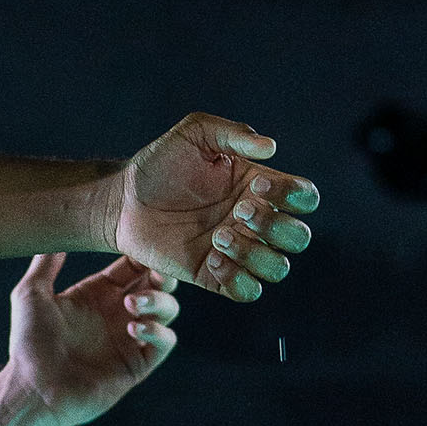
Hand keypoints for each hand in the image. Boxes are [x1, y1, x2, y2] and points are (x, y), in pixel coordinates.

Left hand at [5, 251, 178, 425]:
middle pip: (157, 283)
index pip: (133, 265)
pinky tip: (134, 328)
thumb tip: (54, 229)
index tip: (144, 242)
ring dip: (159, 301)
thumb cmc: (28, 344)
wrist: (33, 389)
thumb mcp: (31, 294)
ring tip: (132, 305)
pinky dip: (158, 331)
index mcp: (97, 293)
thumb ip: (46, 262)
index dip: (143, 253)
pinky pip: (165, 342)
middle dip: (162, 273)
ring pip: (168, 310)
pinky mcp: (137, 364)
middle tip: (156, 271)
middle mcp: (117, 312)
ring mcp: (130, 338)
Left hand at [114, 115, 317, 302]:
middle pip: (298, 238)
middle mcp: (255, 222)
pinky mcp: (214, 276)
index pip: (304, 197)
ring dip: (255, 254)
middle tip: (238, 211)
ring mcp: (236, 251)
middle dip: (276, 226)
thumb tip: (271, 148)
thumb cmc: (159, 164)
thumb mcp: (194, 134)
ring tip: (218, 236)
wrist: (123, 199)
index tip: (255, 185)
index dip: (292, 194)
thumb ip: (233, 133)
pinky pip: (247, 291)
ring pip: (278, 268)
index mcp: (259, 188)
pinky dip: (238, 279)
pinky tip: (211, 260)